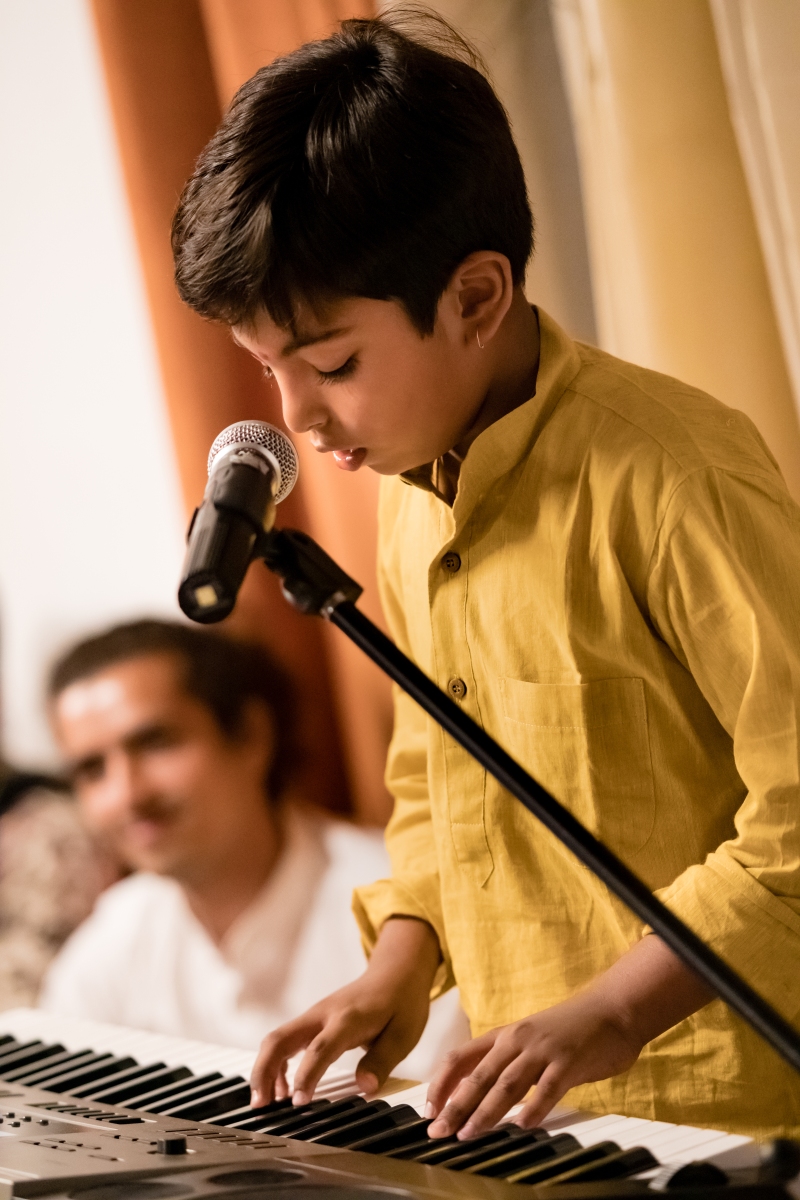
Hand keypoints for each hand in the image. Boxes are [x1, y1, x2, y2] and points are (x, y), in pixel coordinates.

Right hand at [250, 916, 440, 1106]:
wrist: (396, 973)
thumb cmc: (401, 1002)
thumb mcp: (403, 1034)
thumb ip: (382, 1061)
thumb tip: (365, 1087)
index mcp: (348, 1018)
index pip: (320, 1048)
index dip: (306, 1075)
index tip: (298, 1102)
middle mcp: (323, 1014)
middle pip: (281, 1039)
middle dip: (264, 1071)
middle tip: (260, 1106)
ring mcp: (314, 1016)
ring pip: (277, 1039)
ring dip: (265, 1069)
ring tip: (266, 1103)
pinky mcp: (312, 1021)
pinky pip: (284, 1041)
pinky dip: (276, 1064)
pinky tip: (282, 1088)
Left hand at [426, 935, 714, 1138]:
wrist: (610, 1009)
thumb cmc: (569, 1030)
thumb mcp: (528, 1042)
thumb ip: (505, 1064)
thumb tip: (474, 1093)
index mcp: (504, 1036)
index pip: (460, 1057)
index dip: (441, 1083)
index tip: (428, 1109)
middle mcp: (517, 1040)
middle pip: (478, 1075)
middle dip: (454, 1105)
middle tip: (437, 1131)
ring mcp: (543, 1050)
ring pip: (506, 1084)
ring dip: (485, 1111)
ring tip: (469, 1133)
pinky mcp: (568, 1061)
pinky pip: (547, 1087)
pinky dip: (534, 1107)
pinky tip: (523, 1125)